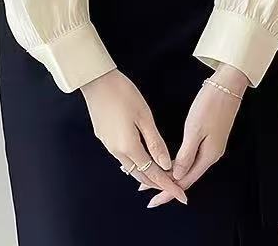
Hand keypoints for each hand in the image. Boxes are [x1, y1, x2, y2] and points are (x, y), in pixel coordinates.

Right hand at [80, 69, 186, 204]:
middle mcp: (116, 151)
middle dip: (157, 183)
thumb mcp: (144, 117)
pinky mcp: (104, 137)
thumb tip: (166, 165)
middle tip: (173, 187)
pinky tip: (142, 160)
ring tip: (161, 175)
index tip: (180, 195)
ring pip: (131, 167)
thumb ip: (155, 143)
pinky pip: (122, 158)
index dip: (168, 185)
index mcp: (129, 147)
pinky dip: (135, 163)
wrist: (96, 81)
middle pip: (140, 174)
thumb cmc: (122, 94)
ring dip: (146, 174)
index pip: (152, 173)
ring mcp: (108, 145)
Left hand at [144, 64, 248, 208]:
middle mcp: (211, 155)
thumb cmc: (211, 105)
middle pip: (187, 176)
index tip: (153, 201)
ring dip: (172, 174)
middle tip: (146, 190)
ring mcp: (212, 146)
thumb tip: (177, 175)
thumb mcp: (195, 129)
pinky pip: (192, 157)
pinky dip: (179, 162)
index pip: (185, 181)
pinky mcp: (210, 137)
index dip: (168, 191)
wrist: (227, 85)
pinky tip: (170, 163)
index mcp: (209, 156)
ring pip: (189, 167)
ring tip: (154, 179)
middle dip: (167, 185)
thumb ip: (186, 154)